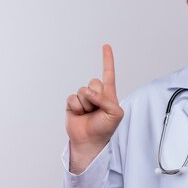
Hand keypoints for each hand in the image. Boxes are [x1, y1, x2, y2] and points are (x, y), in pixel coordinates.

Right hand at [65, 44, 123, 172]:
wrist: (90, 141)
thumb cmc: (105, 128)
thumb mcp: (115, 114)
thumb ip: (106, 100)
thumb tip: (89, 93)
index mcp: (108, 94)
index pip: (108, 74)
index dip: (107, 60)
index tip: (106, 46)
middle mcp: (96, 94)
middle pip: (94, 82)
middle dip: (96, 97)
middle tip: (97, 110)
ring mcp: (83, 99)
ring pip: (82, 91)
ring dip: (86, 105)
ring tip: (89, 114)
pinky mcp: (72, 104)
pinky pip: (72, 99)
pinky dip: (77, 108)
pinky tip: (79, 115)